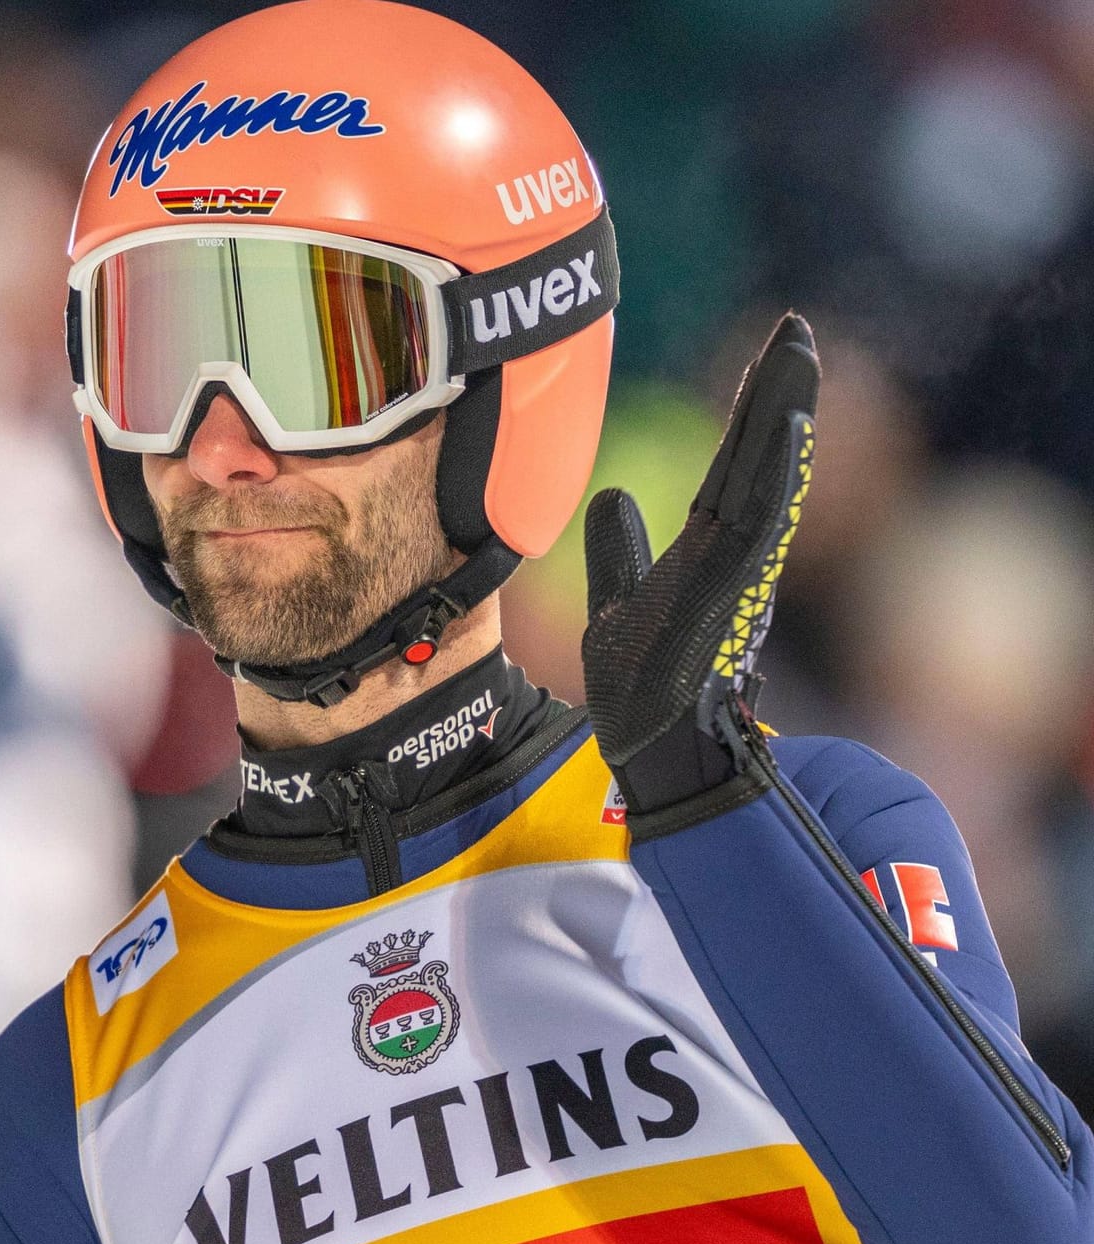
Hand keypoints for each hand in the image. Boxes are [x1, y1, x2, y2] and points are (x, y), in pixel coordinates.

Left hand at [581, 312, 819, 819]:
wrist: (643, 751)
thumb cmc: (640, 689)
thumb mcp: (615, 604)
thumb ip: (619, 553)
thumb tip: (612, 498)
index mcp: (710, 550)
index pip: (734, 464)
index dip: (752, 409)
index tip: (773, 351)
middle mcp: (733, 555)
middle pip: (758, 458)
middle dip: (778, 391)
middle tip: (798, 326)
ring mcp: (736, 575)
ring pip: (766, 479)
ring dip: (782, 416)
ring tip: (797, 354)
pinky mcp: (727, 597)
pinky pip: (757, 525)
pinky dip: (774, 477)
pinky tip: (785, 430)